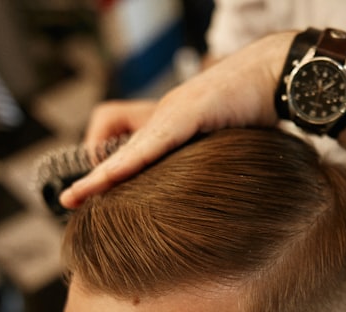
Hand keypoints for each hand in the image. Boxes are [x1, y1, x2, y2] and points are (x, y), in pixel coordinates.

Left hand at [59, 31, 294, 208]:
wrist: (277, 74)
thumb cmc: (257, 109)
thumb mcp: (226, 145)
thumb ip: (207, 163)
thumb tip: (210, 202)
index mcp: (173, 126)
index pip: (130, 148)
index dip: (108, 173)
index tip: (90, 197)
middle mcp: (166, 116)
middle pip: (118, 146)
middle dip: (94, 178)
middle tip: (69, 200)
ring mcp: (175, 111)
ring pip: (130, 148)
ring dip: (102, 174)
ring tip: (78, 194)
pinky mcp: (188, 111)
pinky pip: (153, 141)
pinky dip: (131, 160)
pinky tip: (113, 176)